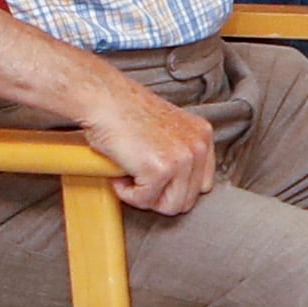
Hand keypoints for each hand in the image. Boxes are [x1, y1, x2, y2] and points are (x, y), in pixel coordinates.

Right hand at [79, 78, 221, 217]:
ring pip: (170, 206)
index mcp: (202, 136)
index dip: (175, 188)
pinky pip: (145, 201)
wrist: (104, 100)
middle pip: (187, 199)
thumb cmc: (125, 112)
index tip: (157, 181)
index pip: (202, 185)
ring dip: (144, 197)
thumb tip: (176, 185)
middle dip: (159, 196)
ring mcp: (182, 159)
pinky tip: (120, 174)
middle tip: (138, 179)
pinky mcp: (160, 170)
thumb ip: (179, 152)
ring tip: (129, 176)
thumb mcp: (168, 129)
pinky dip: (127, 194)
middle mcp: (198, 147)